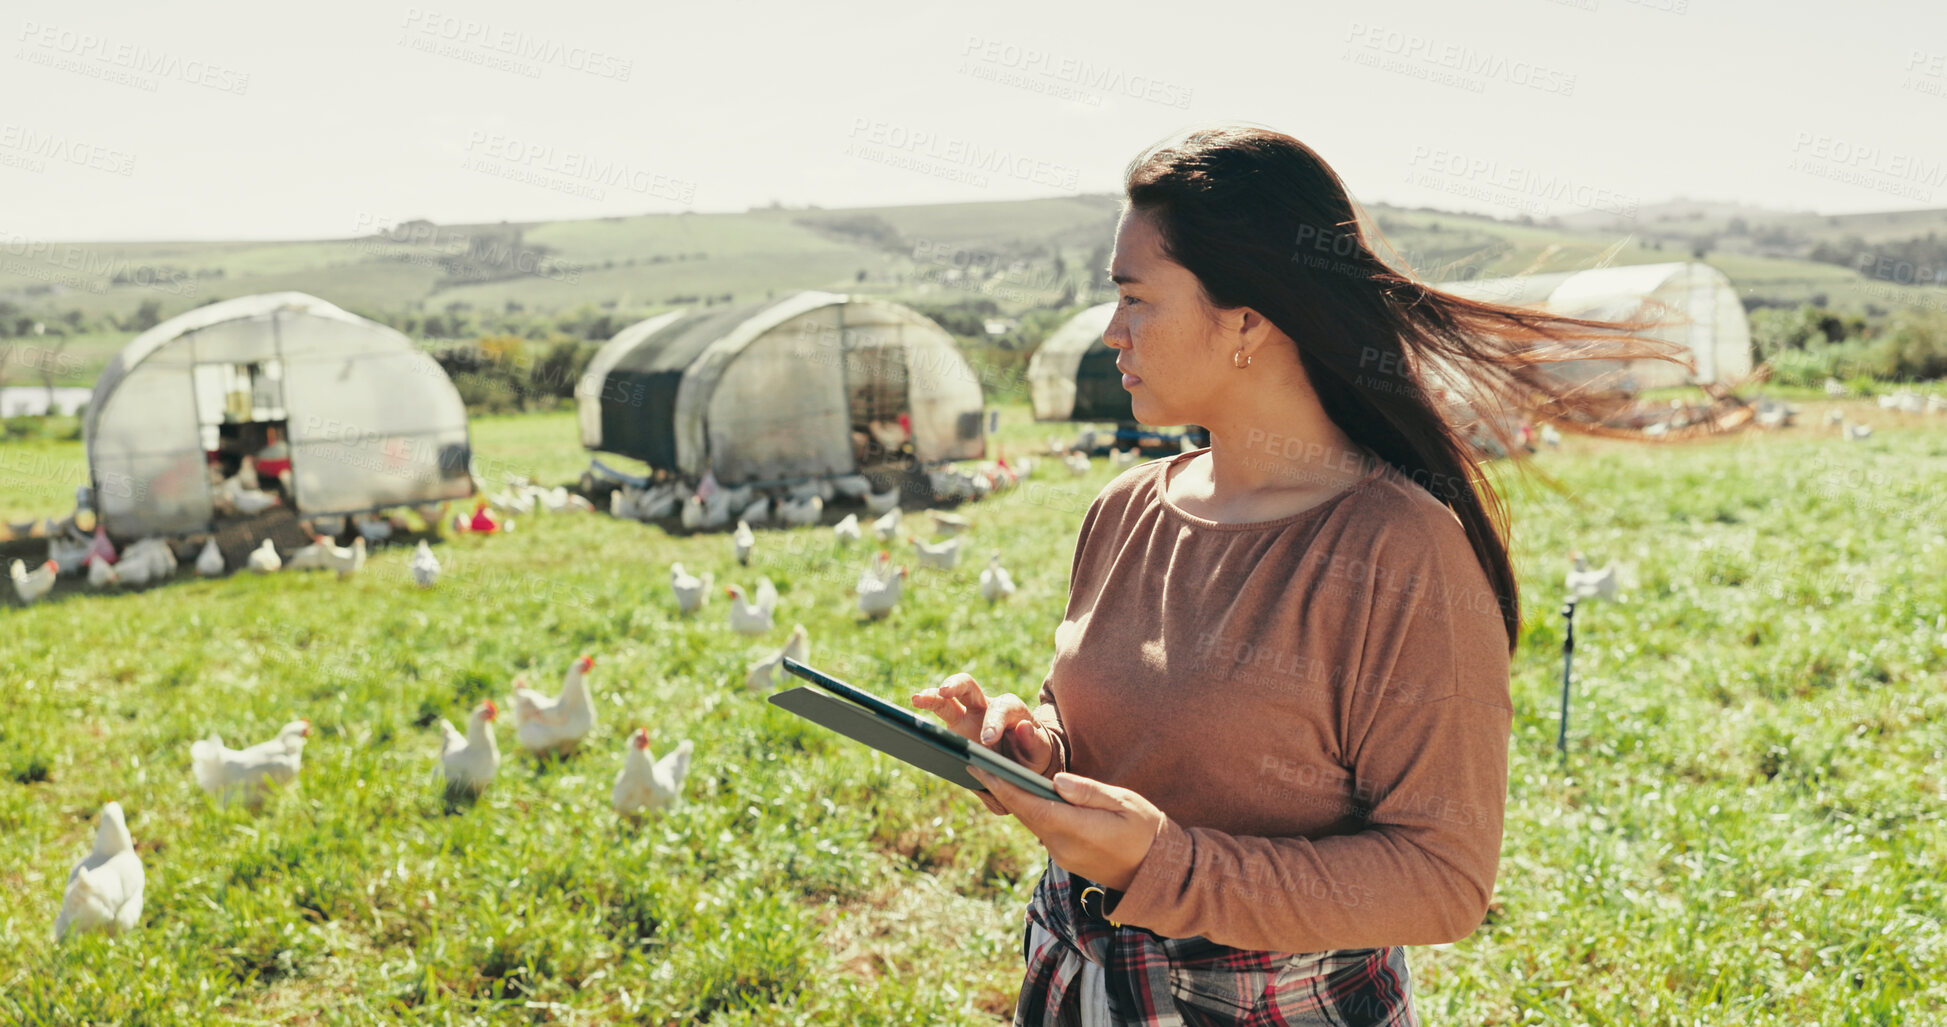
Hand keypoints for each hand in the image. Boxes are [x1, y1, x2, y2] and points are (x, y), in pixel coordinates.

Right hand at [912, 672, 1054, 769]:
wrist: (1023, 761)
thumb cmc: (1032, 756)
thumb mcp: (1040, 753)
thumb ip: (1034, 743)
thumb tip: (1024, 727)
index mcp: (1013, 712)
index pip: (1004, 707)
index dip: (995, 721)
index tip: (987, 739)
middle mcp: (987, 706)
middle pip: (971, 686)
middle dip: (957, 685)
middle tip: (945, 691)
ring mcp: (968, 713)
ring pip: (949, 695)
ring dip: (934, 693)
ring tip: (918, 698)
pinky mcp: (955, 724)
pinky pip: (939, 710)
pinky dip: (927, 704)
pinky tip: (914, 703)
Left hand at [967, 767, 1165, 892]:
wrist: (1156, 873)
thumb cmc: (1146, 830)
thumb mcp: (1125, 803)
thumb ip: (1089, 792)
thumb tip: (1056, 780)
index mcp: (1078, 830)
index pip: (1032, 806)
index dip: (1004, 786)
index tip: (980, 768)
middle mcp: (1063, 847)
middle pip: (1024, 813)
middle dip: (999, 788)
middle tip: (972, 763)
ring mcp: (1062, 855)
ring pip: (1030, 821)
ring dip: (1011, 799)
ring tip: (989, 772)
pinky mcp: (1064, 857)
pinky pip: (1040, 829)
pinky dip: (1027, 810)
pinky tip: (1019, 793)